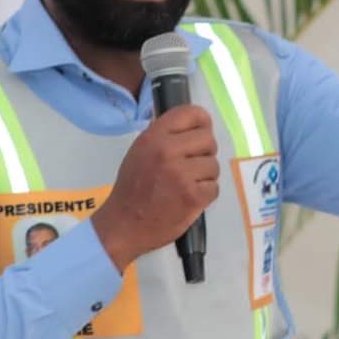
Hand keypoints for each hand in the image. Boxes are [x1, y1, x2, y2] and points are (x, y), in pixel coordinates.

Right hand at [91, 105, 218, 272]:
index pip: (190, 114)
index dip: (202, 122)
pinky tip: (189, 198)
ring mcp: (182, 174)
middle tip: (191, 165)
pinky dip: (205, 194)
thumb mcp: (140, 151)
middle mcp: (168, 151)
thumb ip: (163, 136)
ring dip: (205, 176)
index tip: (202, 131)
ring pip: (213, 165)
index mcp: (154, 137)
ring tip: (187, 184)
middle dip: (204, 153)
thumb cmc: (132, 188)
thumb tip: (190, 125)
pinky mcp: (193, 196)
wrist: (124, 225)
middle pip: (208, 140)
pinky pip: (214, 187)